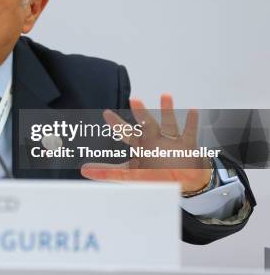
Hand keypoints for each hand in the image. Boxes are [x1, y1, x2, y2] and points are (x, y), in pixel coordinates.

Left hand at [81, 94, 211, 192]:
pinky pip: (189, 133)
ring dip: (167, 110)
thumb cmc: (155, 173)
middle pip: (146, 124)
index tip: (106, 113)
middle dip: (141, 113)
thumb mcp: (130, 174)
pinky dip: (191, 123)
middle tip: (133, 99)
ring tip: (165, 95)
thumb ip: (108, 171)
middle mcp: (154, 139)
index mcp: (140, 144)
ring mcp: (171, 141)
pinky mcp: (187, 147)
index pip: (126, 132)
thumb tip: (84, 170)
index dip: (117, 124)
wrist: (183, 180)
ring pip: (168, 124)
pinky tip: (193, 110)